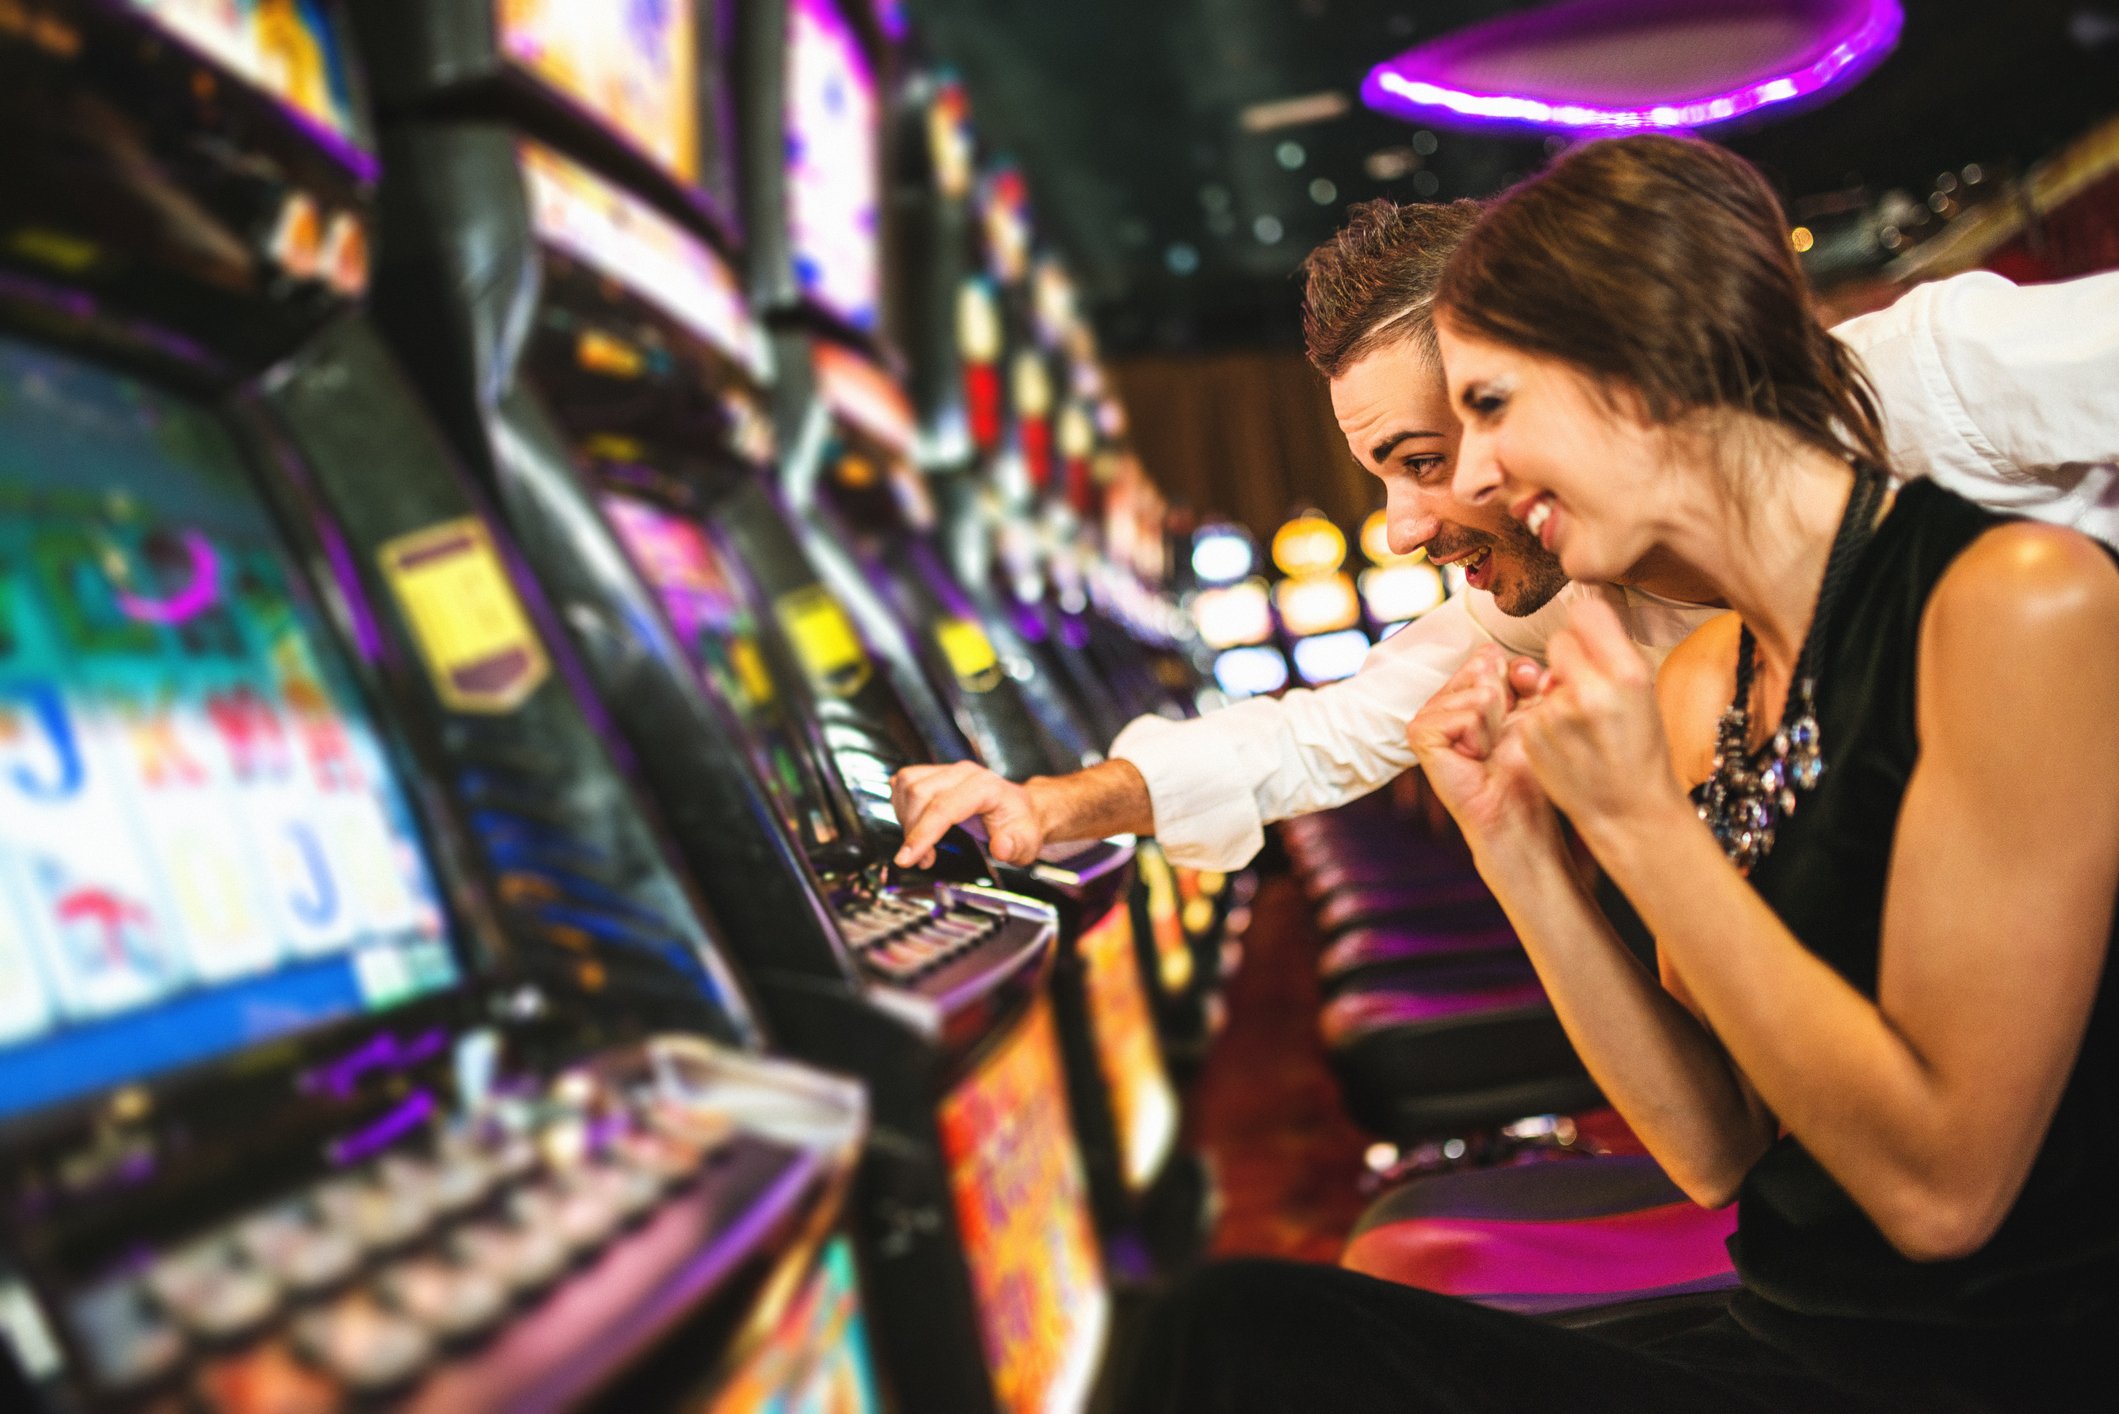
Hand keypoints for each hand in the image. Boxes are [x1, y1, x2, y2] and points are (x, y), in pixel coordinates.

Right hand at [891, 762, 1045, 868]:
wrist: (1020, 809)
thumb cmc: (1020, 825)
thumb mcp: (1026, 843)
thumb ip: (1015, 846)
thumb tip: (1001, 848)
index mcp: (985, 787)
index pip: (944, 807)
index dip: (922, 834)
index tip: (907, 858)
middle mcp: (963, 774)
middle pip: (919, 794)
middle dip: (912, 831)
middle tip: (923, 860)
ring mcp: (947, 771)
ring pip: (907, 785)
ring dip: (905, 818)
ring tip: (921, 843)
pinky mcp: (934, 774)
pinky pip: (904, 781)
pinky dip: (901, 805)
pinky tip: (914, 824)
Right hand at [1407, 646, 1558, 856]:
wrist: (1513, 806)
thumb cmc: (1524, 764)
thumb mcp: (1535, 709)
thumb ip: (1530, 677)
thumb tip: (1519, 665)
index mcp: (1464, 686)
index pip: (1491, 654)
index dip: (1516, 682)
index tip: (1515, 717)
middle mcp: (1442, 696)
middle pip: (1485, 667)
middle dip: (1505, 704)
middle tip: (1498, 738)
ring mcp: (1427, 712)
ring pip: (1481, 692)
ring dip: (1494, 726)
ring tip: (1486, 750)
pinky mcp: (1420, 731)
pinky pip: (1467, 714)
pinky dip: (1479, 738)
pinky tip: (1473, 757)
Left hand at [1513, 596, 1688, 847]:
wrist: (1628, 810)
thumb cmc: (1641, 750)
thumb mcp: (1643, 693)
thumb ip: (1612, 652)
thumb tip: (1582, 614)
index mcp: (1627, 674)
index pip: (1587, 612)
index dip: (1586, 624)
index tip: (1589, 635)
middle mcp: (1590, 690)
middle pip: (1559, 641)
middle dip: (1568, 658)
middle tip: (1587, 686)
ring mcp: (1556, 714)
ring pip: (1542, 675)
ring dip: (1555, 691)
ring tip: (1582, 724)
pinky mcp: (1532, 735)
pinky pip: (1532, 707)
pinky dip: (1543, 718)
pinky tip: (1566, 741)